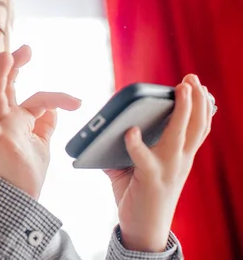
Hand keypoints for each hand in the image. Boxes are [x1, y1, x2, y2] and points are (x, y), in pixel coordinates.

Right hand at [0, 45, 81, 198]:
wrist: (22, 197)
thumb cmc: (28, 171)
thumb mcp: (42, 142)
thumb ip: (46, 124)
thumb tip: (54, 108)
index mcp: (18, 120)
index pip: (37, 100)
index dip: (58, 98)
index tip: (78, 103)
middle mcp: (7, 120)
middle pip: (7, 88)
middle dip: (14, 67)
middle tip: (24, 49)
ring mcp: (2, 129)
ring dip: (1, 77)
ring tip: (6, 56)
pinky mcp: (0, 142)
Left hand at [104, 74, 213, 251]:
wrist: (143, 230)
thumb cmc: (139, 195)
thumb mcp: (136, 167)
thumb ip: (126, 147)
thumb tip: (106, 129)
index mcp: (179, 156)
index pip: (197, 128)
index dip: (202, 106)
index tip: (198, 86)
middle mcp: (180, 161)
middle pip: (196, 125)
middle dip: (197, 99)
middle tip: (191, 78)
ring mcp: (168, 169)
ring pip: (181, 135)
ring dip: (183, 111)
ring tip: (181, 90)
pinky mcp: (150, 179)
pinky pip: (144, 158)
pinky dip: (136, 143)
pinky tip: (130, 131)